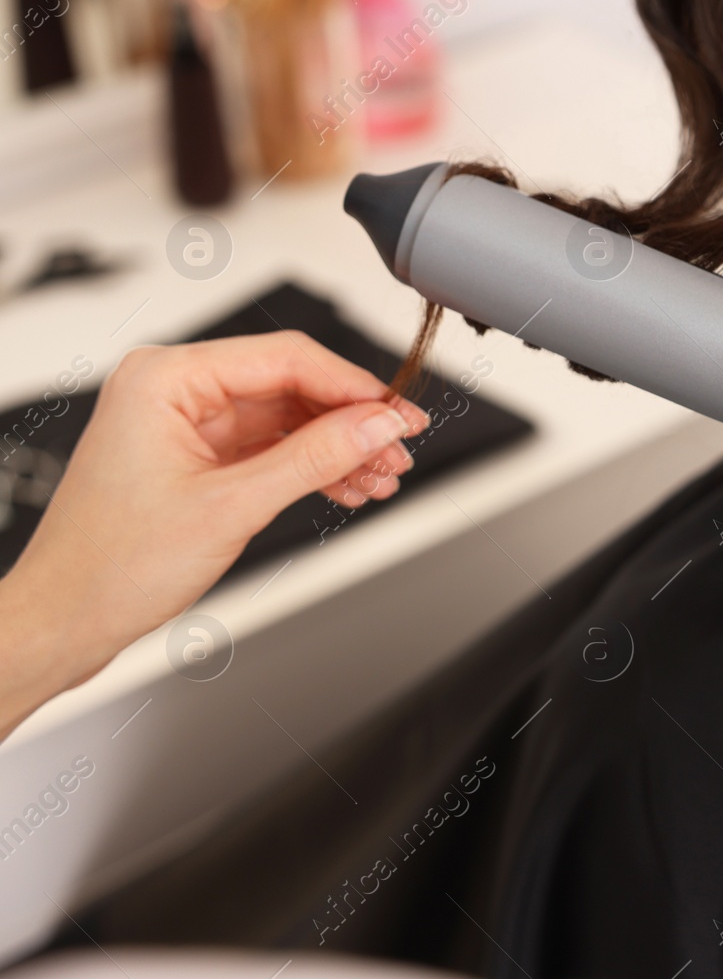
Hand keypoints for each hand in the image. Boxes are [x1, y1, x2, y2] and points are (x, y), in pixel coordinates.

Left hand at [1, 331, 427, 698]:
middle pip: (293, 386)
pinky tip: (348, 486)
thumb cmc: (111, 565)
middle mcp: (173, 389)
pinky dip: (311, 468)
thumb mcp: (231, 507)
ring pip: (288, 419)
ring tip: (381, 477)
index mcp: (165, 378)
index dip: (353, 387)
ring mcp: (186, 422)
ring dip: (338, 449)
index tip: (399, 413)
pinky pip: (270, 447)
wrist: (66, 619)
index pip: (286, 359)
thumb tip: (375, 424)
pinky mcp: (196, 455)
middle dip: (351, 423)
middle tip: (398, 450)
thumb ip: (313, 458)